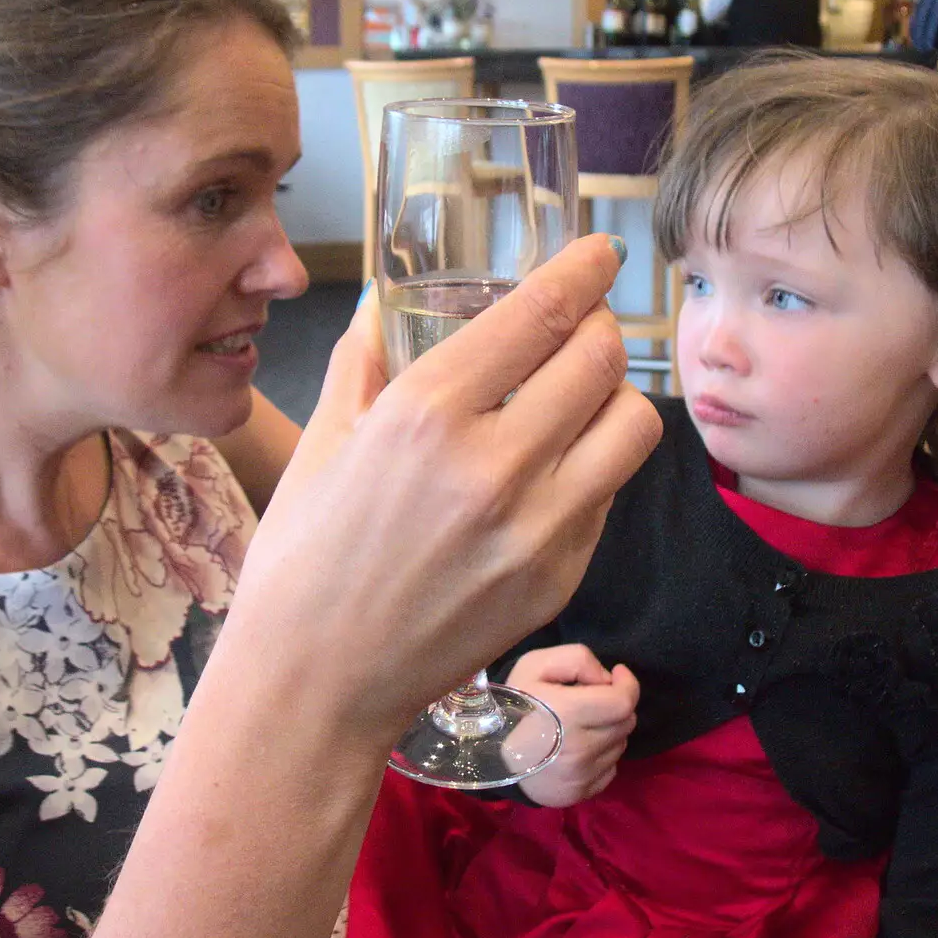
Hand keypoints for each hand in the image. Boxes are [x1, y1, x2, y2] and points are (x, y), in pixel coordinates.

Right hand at [224, 235, 662, 747]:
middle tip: (582, 327)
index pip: (542, 314)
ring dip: (616, 395)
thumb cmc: (303, 559)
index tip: (600, 253)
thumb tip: (380, 303)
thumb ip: (362, 362)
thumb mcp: (322, 444)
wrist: (316, 684)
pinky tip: (554, 468)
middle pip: (602, 359)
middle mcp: (494, 465)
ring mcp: (538, 528)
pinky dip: (595, 465)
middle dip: (600, 327)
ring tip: (582, 397)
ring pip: (633, 425)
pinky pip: (609, 494)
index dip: (584, 270)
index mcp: (426, 414)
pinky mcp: (561, 577)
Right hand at [508, 645, 637, 807]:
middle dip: (616, 705)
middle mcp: (580, 749)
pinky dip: (602, 754)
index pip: (623, 702)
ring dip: (609, 730)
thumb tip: (607, 679)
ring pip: (620, 744)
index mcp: (569, 714)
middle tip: (592, 700)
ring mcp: (582, 776)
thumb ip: (577, 659)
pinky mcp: (583, 793)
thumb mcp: (536, 664)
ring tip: (582, 724)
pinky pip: (611, 768)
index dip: (628, 684)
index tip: (616, 674)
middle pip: (626, 723)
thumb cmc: (516, 704)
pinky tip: (578, 748)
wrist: (490, 754)